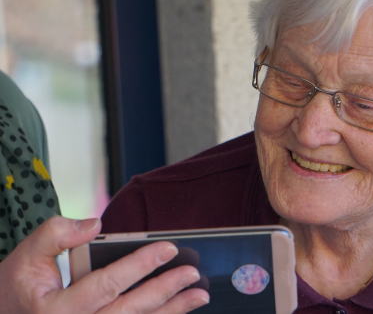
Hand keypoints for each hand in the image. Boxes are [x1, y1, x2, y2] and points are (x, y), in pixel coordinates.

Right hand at [0, 216, 209, 312]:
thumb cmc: (19, 290)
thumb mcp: (26, 256)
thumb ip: (56, 234)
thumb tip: (93, 222)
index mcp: (56, 310)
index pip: (107, 283)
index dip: (140, 265)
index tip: (169, 248)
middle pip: (129, 310)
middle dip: (165, 290)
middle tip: (192, 272)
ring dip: (172, 311)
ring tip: (199, 295)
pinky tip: (179, 311)